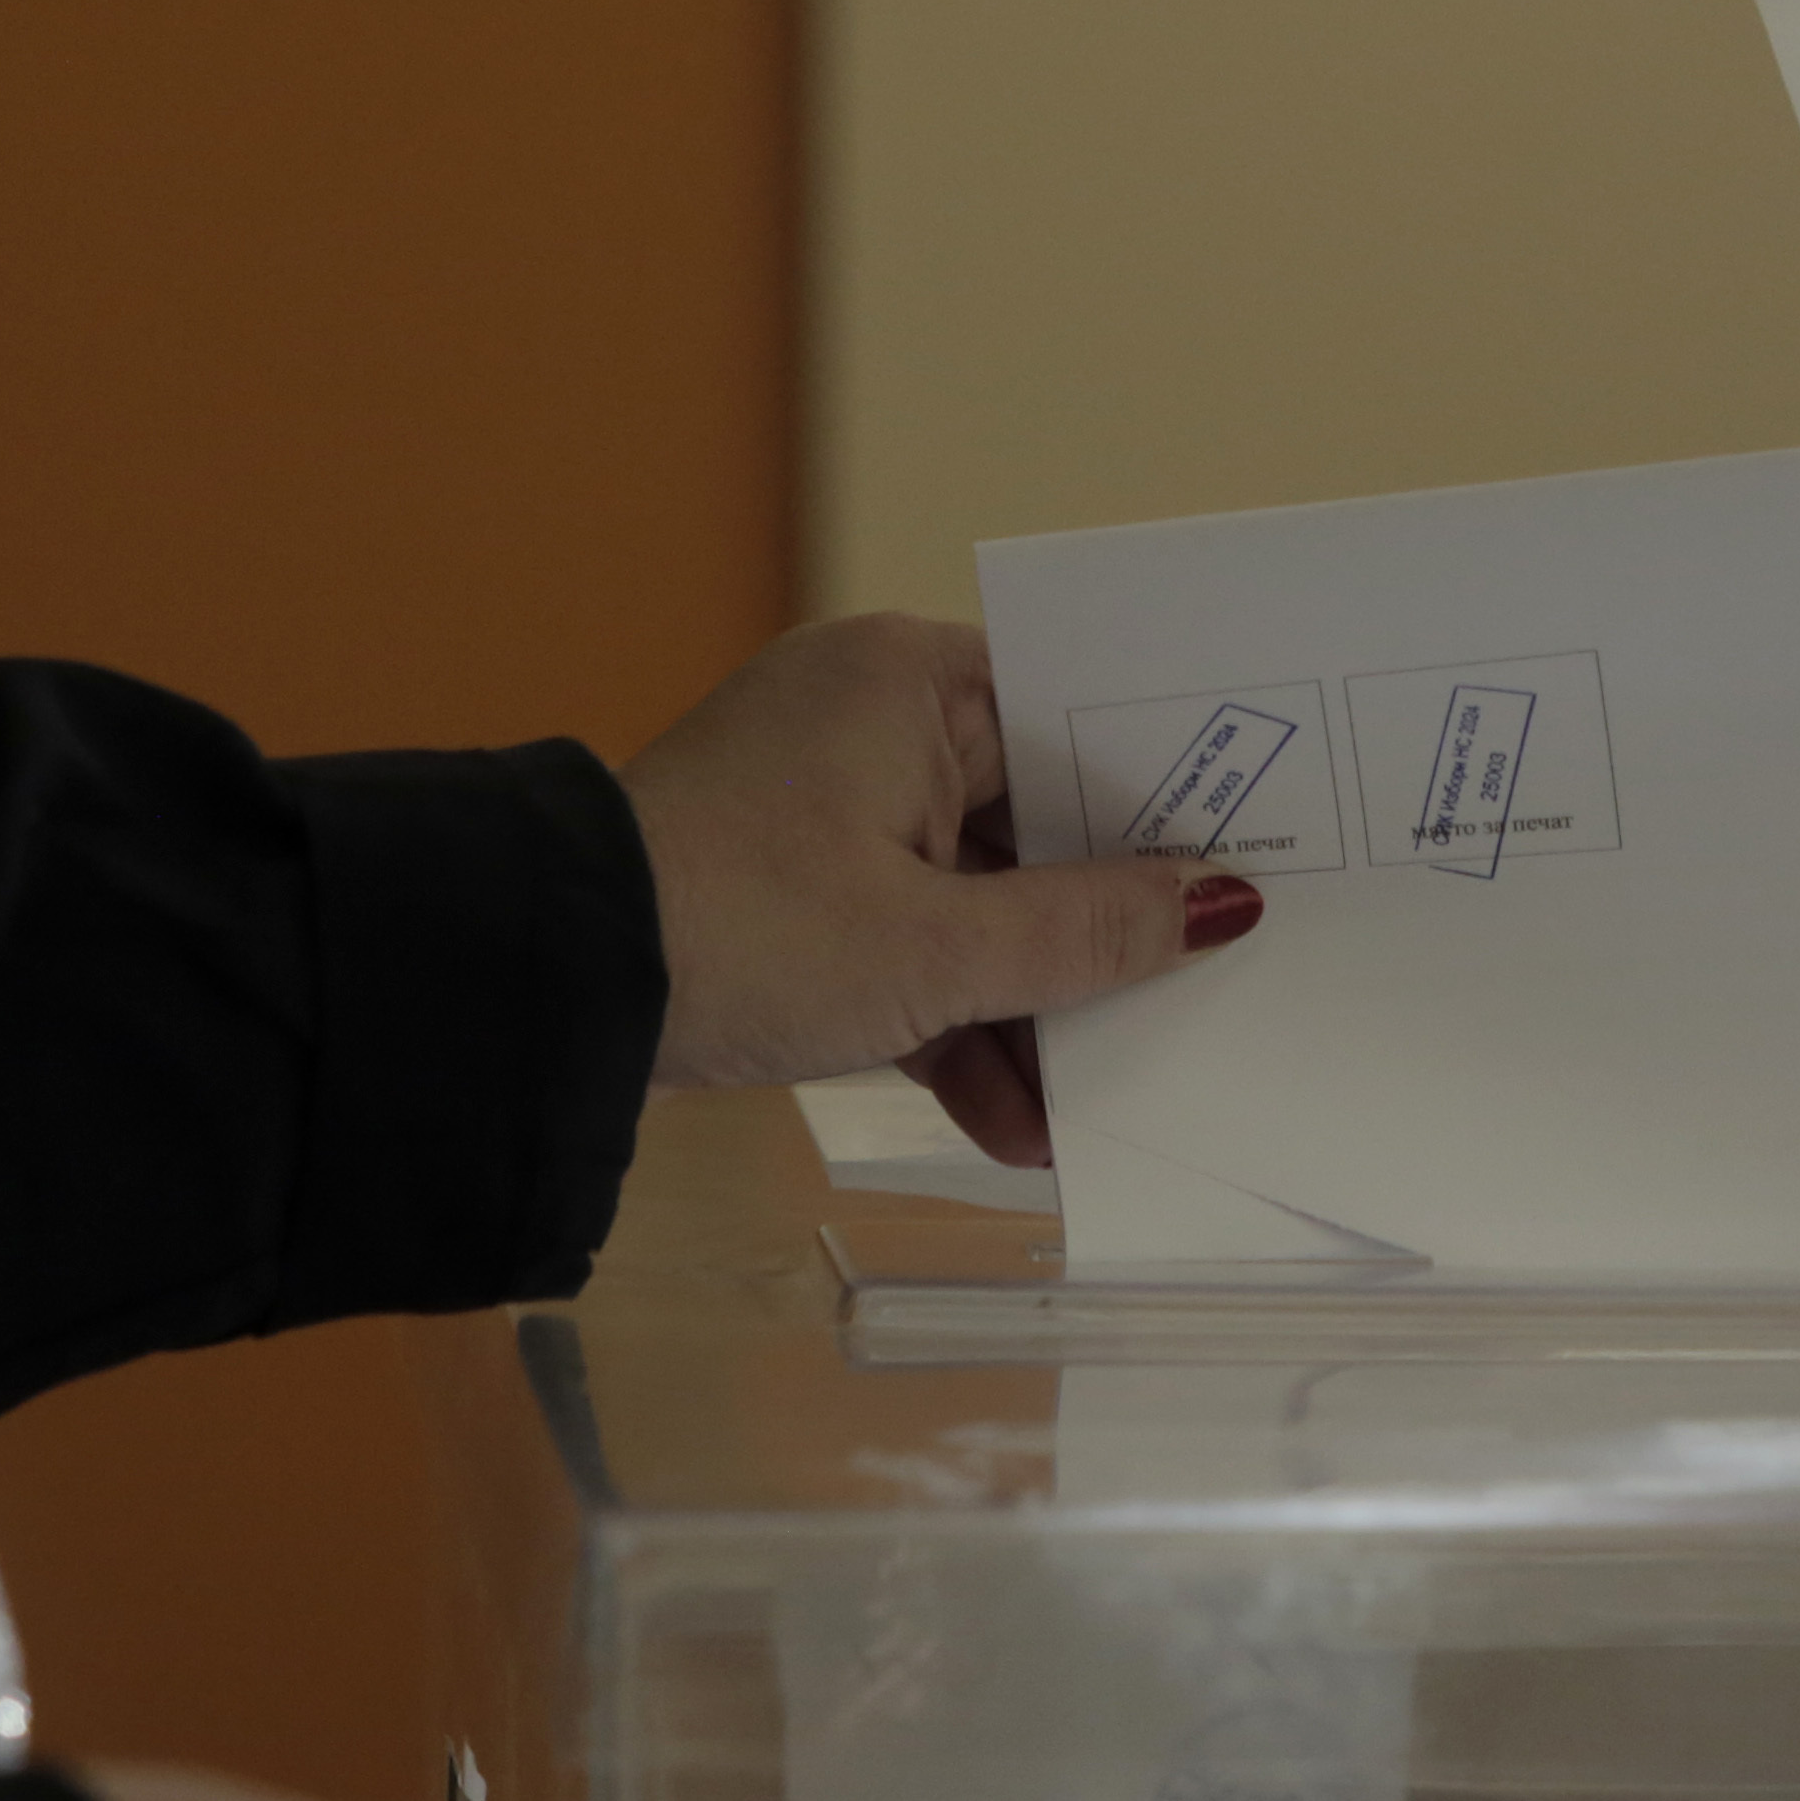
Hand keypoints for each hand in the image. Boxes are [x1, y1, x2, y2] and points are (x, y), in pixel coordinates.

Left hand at [624, 613, 1260, 1162]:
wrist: (549, 997)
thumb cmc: (739, 931)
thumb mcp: (937, 947)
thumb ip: (1090, 929)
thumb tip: (1223, 904)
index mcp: (910, 680)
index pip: (1080, 720)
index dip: (1167, 800)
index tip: (1250, 865)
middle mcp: (870, 719)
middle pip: (1032, 822)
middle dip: (1095, 938)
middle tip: (1190, 1001)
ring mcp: (827, 805)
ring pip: (972, 897)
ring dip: (1025, 1006)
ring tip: (1087, 1108)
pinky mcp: (791, 885)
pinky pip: (907, 939)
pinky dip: (951, 1019)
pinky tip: (1008, 1120)